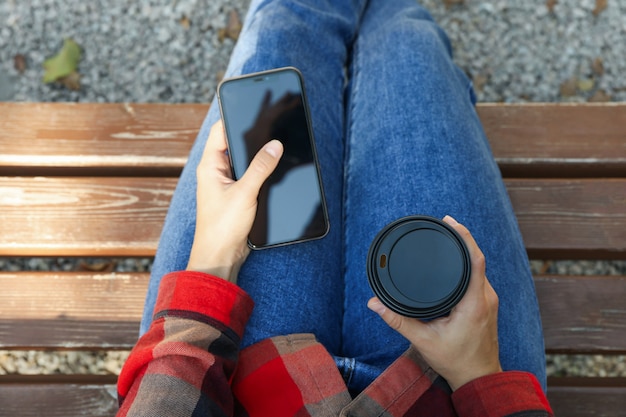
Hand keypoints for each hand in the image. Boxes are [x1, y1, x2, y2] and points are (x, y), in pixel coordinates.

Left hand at [186, 121, 282, 282]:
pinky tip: (276, 166)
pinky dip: (262, 168)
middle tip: (272, 118)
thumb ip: (261, 168)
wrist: (220, 256)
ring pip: (244, 159)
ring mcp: (227, 183)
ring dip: (259, 152)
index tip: (253, 103)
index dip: (237, 115)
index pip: (221, 130)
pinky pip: (250, 174)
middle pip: (235, 142)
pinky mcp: (237, 194)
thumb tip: (275, 145)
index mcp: (210, 165)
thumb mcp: (244, 193)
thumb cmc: (222, 227)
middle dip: (253, 131)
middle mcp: (216, 171)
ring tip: (277, 140)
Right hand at [367, 215, 501, 390]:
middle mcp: (486, 297)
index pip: (475, 260)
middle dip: (462, 237)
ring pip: (480, 266)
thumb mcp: (422, 340)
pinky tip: (456, 259)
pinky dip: (469, 263)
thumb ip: (397, 320)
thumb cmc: (455, 360)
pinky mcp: (486, 304)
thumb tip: (375, 304)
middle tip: (445, 223)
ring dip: (466, 250)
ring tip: (449, 235)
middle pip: (478, 257)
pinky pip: (479, 276)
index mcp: (473, 303)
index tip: (450, 222)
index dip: (464, 237)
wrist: (479, 378)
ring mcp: (489, 300)